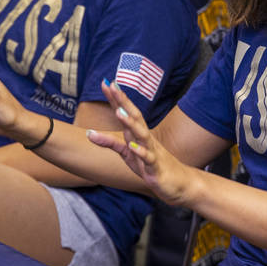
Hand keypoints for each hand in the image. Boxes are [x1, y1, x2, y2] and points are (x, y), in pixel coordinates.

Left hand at [85, 80, 194, 205]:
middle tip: (113, 86)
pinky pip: (148, 158)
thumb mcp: (127, 153)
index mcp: (138, 134)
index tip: (106, 83)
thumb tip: (88, 133)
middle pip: (135, 117)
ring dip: (130, 123)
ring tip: (118, 112)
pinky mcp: (156, 167)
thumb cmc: (151, 165)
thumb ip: (109, 142)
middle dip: (123, 102)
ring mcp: (152, 151)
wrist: (178, 182)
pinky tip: (132, 146)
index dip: (117, 98)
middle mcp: (146, 139)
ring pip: (142, 135)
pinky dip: (140, 152)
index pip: (127, 112)